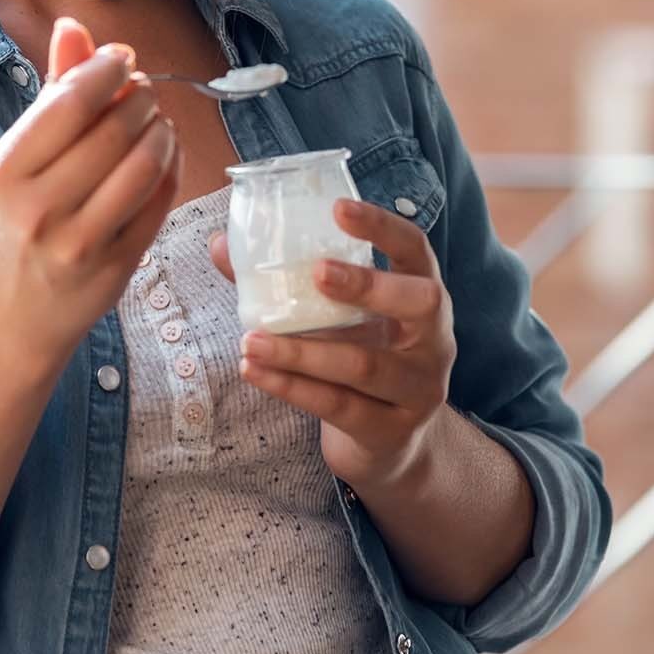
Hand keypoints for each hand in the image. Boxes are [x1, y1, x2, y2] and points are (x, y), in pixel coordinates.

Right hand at [0, 17, 184, 366]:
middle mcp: (39, 208)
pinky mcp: (116, 267)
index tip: (124, 60)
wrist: (12, 315)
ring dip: (161, 133)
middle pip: (113, 131)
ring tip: (156, 124)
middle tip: (144, 94)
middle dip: (140, 101)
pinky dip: (171, 170)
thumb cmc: (15, 222)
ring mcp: (80, 243)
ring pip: (143, 166)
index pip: (70, 102)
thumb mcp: (16, 160)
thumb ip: (50, 92)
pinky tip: (165, 156)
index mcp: (6, 172)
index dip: (108, 71)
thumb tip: (74, 26)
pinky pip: (158, 203)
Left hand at [210, 198, 455, 492]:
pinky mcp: (392, 430)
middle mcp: (434, 338)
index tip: (338, 209)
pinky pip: (339, 406)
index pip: (415, 249)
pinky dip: (292, 387)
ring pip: (364, 364)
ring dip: (301, 351)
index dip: (382, 227)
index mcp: (421, 295)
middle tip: (316, 273)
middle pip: (419, 303)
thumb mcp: (336, 318)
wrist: (388, 444)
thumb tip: (219, 245)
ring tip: (250, 339)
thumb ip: (285, 282)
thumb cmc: (357, 356)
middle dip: (367, 285)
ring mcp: (419, 388)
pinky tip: (255, 372)